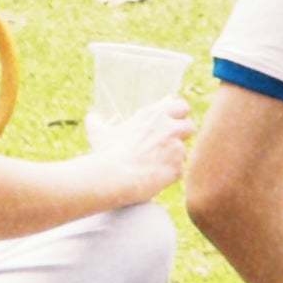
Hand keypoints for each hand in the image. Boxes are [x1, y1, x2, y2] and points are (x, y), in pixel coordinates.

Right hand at [84, 90, 193, 205]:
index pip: (179, 105)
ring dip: (174, 157)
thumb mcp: (99, 134)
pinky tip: (155, 178)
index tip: (170, 122)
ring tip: (156, 165)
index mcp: (153, 115)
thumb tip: (92, 118)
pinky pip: (179, 171)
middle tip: (172, 142)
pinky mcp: (178, 167)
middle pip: (190, 124)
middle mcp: (168, 127)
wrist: (115, 176)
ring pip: (184, 151)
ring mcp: (175, 147)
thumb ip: (96, 122)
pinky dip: (169, 175)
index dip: (176, 115)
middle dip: (184, 133)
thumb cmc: (106, 153)